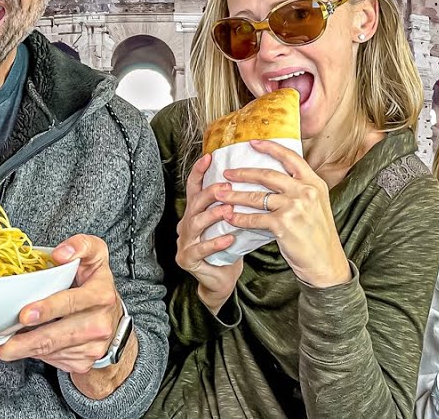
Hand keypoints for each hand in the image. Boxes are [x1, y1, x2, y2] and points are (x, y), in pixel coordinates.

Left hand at [0, 235, 126, 374]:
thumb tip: (59, 253)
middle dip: (29, 340)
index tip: (25, 314)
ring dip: (27, 350)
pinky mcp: (84, 361)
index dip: (48, 309)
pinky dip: (37, 354)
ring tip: (6, 347)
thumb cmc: (96, 284)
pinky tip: (26, 347)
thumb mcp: (95, 256)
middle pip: (59, 334)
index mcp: (101, 294)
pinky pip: (55, 359)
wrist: (113, 320)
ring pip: (53, 350)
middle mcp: (100, 322)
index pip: (72, 302)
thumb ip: (79, 245)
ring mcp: (93, 346)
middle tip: (5, 343)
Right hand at [174, 153, 243, 313]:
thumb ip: (233, 206)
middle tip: (227, 187)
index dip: (199, 172)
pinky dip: (215, 243)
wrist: (221, 281)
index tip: (209, 157)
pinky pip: (200, 249)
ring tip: (228, 210)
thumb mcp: (230, 224)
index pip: (194, 188)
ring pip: (195, 224)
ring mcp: (185, 243)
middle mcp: (186, 225)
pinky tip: (229, 239)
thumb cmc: (228, 249)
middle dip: (210, 193)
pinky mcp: (187, 259)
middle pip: (194, 204)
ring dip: (212, 215)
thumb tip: (253, 182)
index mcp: (195, 214)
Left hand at [213, 140, 350, 287]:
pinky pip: (255, 218)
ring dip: (235, 196)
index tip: (253, 142)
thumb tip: (277, 178)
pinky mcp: (283, 224)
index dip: (271, 148)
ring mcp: (294, 207)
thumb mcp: (317, 205)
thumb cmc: (318, 236)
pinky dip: (240, 218)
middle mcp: (305, 191)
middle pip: (268, 175)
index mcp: (314, 183)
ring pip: (257, 197)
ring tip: (221, 194)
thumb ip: (300, 189)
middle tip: (227, 173)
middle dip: (243, 173)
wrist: (326, 262)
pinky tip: (230, 217)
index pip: (291, 158)